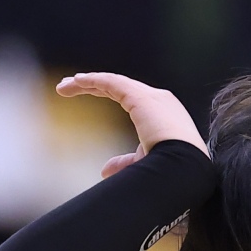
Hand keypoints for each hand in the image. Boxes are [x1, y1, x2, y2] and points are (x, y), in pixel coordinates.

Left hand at [58, 72, 205, 175]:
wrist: (187, 168)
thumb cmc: (172, 170)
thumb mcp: (146, 164)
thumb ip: (126, 162)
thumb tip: (104, 170)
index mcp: (162, 114)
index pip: (130, 97)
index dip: (106, 93)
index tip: (85, 93)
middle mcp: (158, 100)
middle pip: (120, 86)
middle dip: (95, 85)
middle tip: (70, 85)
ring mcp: (150, 97)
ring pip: (113, 82)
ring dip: (87, 82)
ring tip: (64, 85)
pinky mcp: (140, 97)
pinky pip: (111, 82)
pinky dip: (92, 81)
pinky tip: (75, 82)